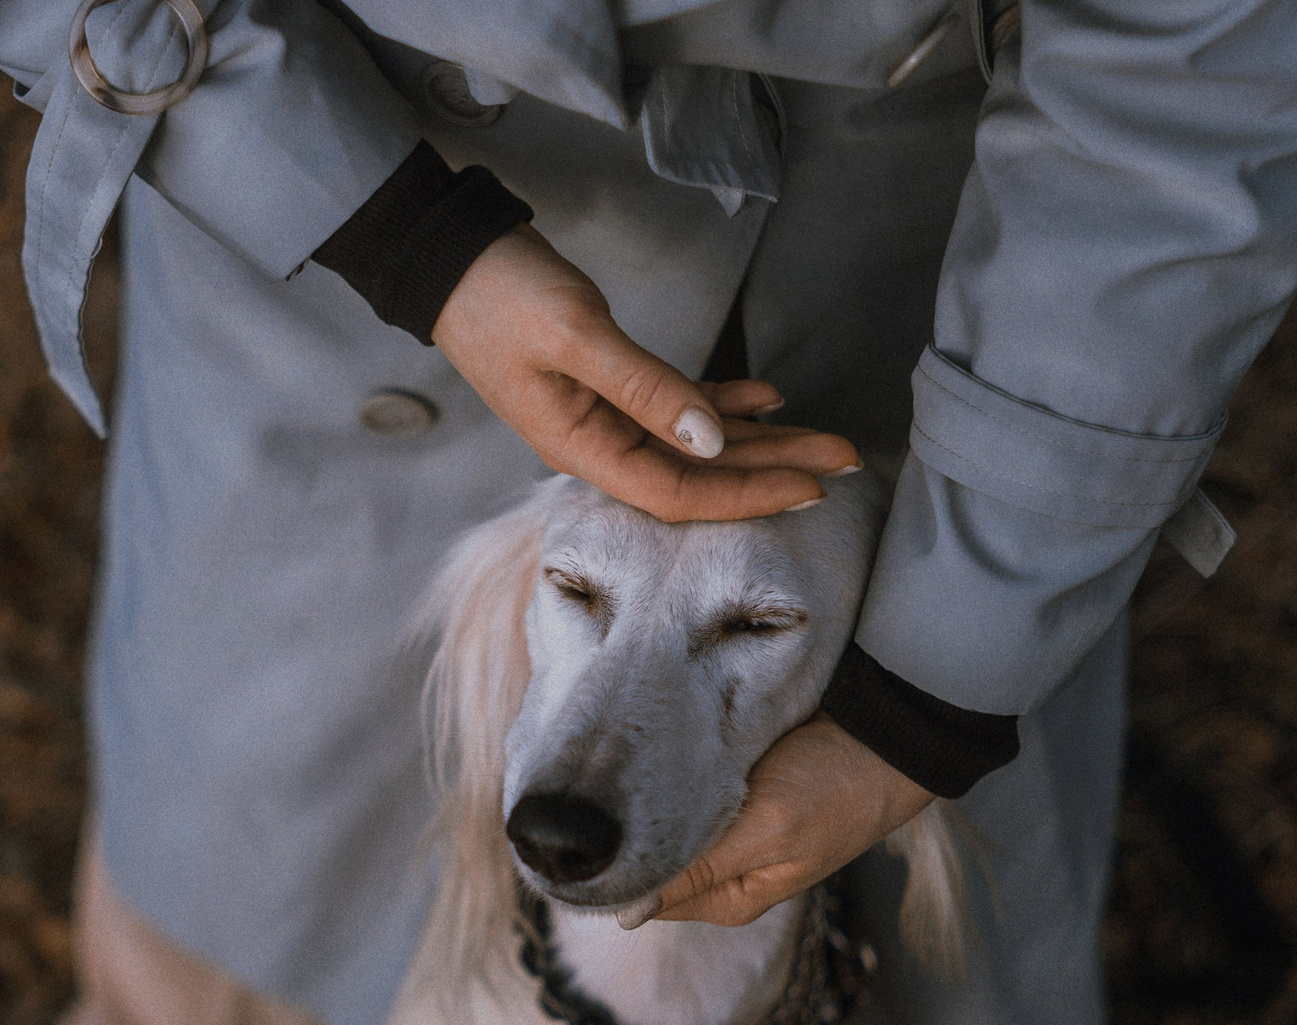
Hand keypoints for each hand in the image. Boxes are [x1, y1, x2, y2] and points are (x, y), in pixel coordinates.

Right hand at [433, 225, 860, 522]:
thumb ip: (646, 389)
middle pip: (697, 474)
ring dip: (760, 441)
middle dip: (774, 469)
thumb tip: (711, 439)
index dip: (748, 493)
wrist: (451, 258)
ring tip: (823, 439)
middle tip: (845, 461)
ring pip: (695, 443)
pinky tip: (770, 400)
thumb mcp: (576, 335)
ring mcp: (602, 417)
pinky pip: (677, 409)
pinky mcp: (608, 384)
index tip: (812, 485)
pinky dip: (723, 406)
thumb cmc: (501, 294)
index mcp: (581, 448)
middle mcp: (596, 444)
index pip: (678, 492)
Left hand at [634, 715, 932, 926]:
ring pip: (664, 826)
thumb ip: (700, 870)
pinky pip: (686, 796)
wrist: (879, 735)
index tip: (598, 837)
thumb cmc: (833, 789)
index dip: (617, 870)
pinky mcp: (730, 797)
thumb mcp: (765, 832)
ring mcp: (727, 834)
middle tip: (620, 795)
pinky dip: (675, 779)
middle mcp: (723, 873)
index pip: (647, 898)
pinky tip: (669, 759)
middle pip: (651, 862)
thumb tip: (628, 914)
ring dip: (653, 803)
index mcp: (726, 899)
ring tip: (644, 773)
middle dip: (634, 834)